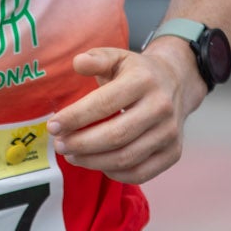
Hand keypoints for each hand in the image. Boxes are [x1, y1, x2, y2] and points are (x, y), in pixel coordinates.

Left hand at [45, 44, 206, 184]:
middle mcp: (161, 107)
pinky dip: (114, 173)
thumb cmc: (137, 72)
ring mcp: (170, 133)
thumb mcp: (117, 57)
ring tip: (72, 155)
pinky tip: (97, 164)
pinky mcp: (173, 153)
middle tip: (59, 145)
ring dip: (93, 161)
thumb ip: (96, 58)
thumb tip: (78, 62)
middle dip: (81, 144)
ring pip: (126, 158)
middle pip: (115, 136)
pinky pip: (140, 173)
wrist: (177, 82)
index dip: (75, 117)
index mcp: (143, 80)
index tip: (53, 126)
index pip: (104, 104)